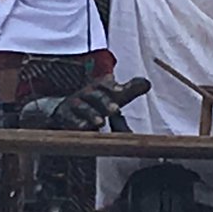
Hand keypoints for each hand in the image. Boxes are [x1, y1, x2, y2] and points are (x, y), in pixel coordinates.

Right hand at [28, 76, 151, 130]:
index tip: (121, 91)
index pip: (105, 83)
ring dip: (91, 114)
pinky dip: (76, 123)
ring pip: (83, 108)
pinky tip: (84, 128)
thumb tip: (147, 83)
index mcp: (99, 86)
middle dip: (105, 102)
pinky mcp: (66, 117)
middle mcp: (86, 93)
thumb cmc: (96, 102)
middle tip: (115, 109)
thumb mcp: (113, 96)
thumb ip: (130, 90)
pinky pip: (70, 119)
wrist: (65, 109)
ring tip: (100, 122)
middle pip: (95, 95)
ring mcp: (74, 105)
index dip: (112, 86)